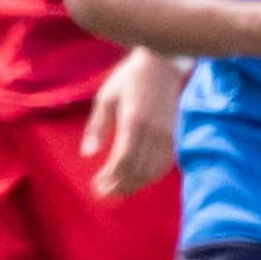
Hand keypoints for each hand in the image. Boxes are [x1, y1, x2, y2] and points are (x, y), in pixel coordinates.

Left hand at [83, 47, 180, 197]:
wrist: (162, 65)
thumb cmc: (129, 79)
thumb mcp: (106, 97)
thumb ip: (97, 126)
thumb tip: (87, 154)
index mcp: (134, 122)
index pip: (123, 160)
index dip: (110, 177)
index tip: (97, 185)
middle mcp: (153, 131)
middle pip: (137, 170)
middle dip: (120, 186)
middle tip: (103, 194)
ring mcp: (166, 135)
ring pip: (152, 170)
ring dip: (135, 185)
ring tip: (118, 191)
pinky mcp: (173, 135)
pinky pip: (165, 163)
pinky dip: (152, 176)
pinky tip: (139, 180)